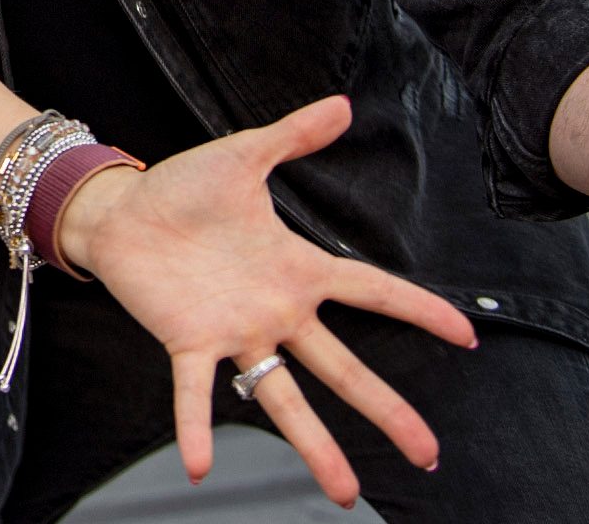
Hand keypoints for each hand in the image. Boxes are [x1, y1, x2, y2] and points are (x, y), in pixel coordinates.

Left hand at [61, 96, 476, 507]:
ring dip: (314, 445)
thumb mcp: (244, 155)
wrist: (121, 209)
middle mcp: (275, 311)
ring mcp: (235, 331)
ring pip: (283, 395)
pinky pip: (196, 392)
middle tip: (428, 452)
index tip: (467, 335)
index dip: (418, 311)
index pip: (373, 291)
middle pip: (343, 367)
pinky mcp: (188, 340)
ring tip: (346, 491)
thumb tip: (343, 104)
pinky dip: (196, 428)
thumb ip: (293, 135)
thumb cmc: (183, 188)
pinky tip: (201, 466)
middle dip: (386, 410)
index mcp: (296, 268)